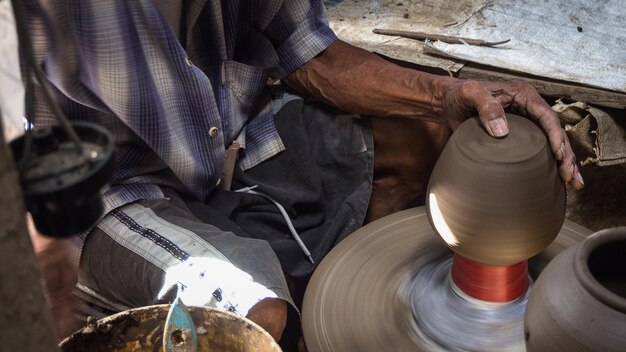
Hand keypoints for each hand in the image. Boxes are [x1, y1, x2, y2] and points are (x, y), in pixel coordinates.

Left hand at [441, 80, 583, 189]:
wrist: (448, 102)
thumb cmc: (459, 95)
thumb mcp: (470, 95)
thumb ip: (486, 108)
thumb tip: (502, 131)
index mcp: (523, 96)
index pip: (547, 117)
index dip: (556, 137)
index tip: (560, 156)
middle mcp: (529, 109)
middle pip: (555, 133)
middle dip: (566, 155)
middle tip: (570, 177)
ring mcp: (526, 123)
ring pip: (552, 144)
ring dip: (564, 163)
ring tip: (573, 183)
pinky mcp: (519, 136)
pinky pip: (539, 150)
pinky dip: (549, 164)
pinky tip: (556, 179)